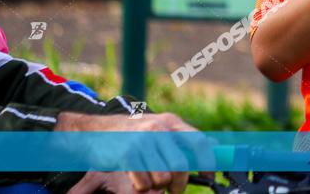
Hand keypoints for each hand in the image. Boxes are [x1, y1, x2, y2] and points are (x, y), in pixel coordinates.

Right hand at [57, 112, 212, 192]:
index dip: (207, 162)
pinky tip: (138, 180)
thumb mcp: (160, 128)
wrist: (96, 131)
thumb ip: (182, 138)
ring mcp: (142, 140)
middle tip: (176, 189)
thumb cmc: (134, 134)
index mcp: (171, 121)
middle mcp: (158, 128)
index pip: (198, 141)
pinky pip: (144, 183)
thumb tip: (213, 146)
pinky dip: (143, 188)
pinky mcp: (127, 154)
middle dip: (180, 183)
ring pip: (163, 177)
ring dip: (160, 186)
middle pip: (181, 164)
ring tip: (153, 182)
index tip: (210, 176)